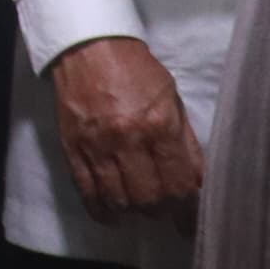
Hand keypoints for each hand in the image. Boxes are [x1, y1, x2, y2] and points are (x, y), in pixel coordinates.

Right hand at [49, 36, 200, 224]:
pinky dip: (101, 211)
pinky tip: (113, 216)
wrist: (90, 47)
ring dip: (134, 211)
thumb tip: (196, 181)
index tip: (190, 221)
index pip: (179, 185)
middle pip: (150, 199)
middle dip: (162, 211)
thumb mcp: (172, 99)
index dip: (188, 210)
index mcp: (159, 125)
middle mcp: (128, 139)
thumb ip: (185, 141)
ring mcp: (96, 146)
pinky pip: (87, 192)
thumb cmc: (137, 71)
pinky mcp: (72, 148)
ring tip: (141, 209)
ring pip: (119, 201)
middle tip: (165, 210)